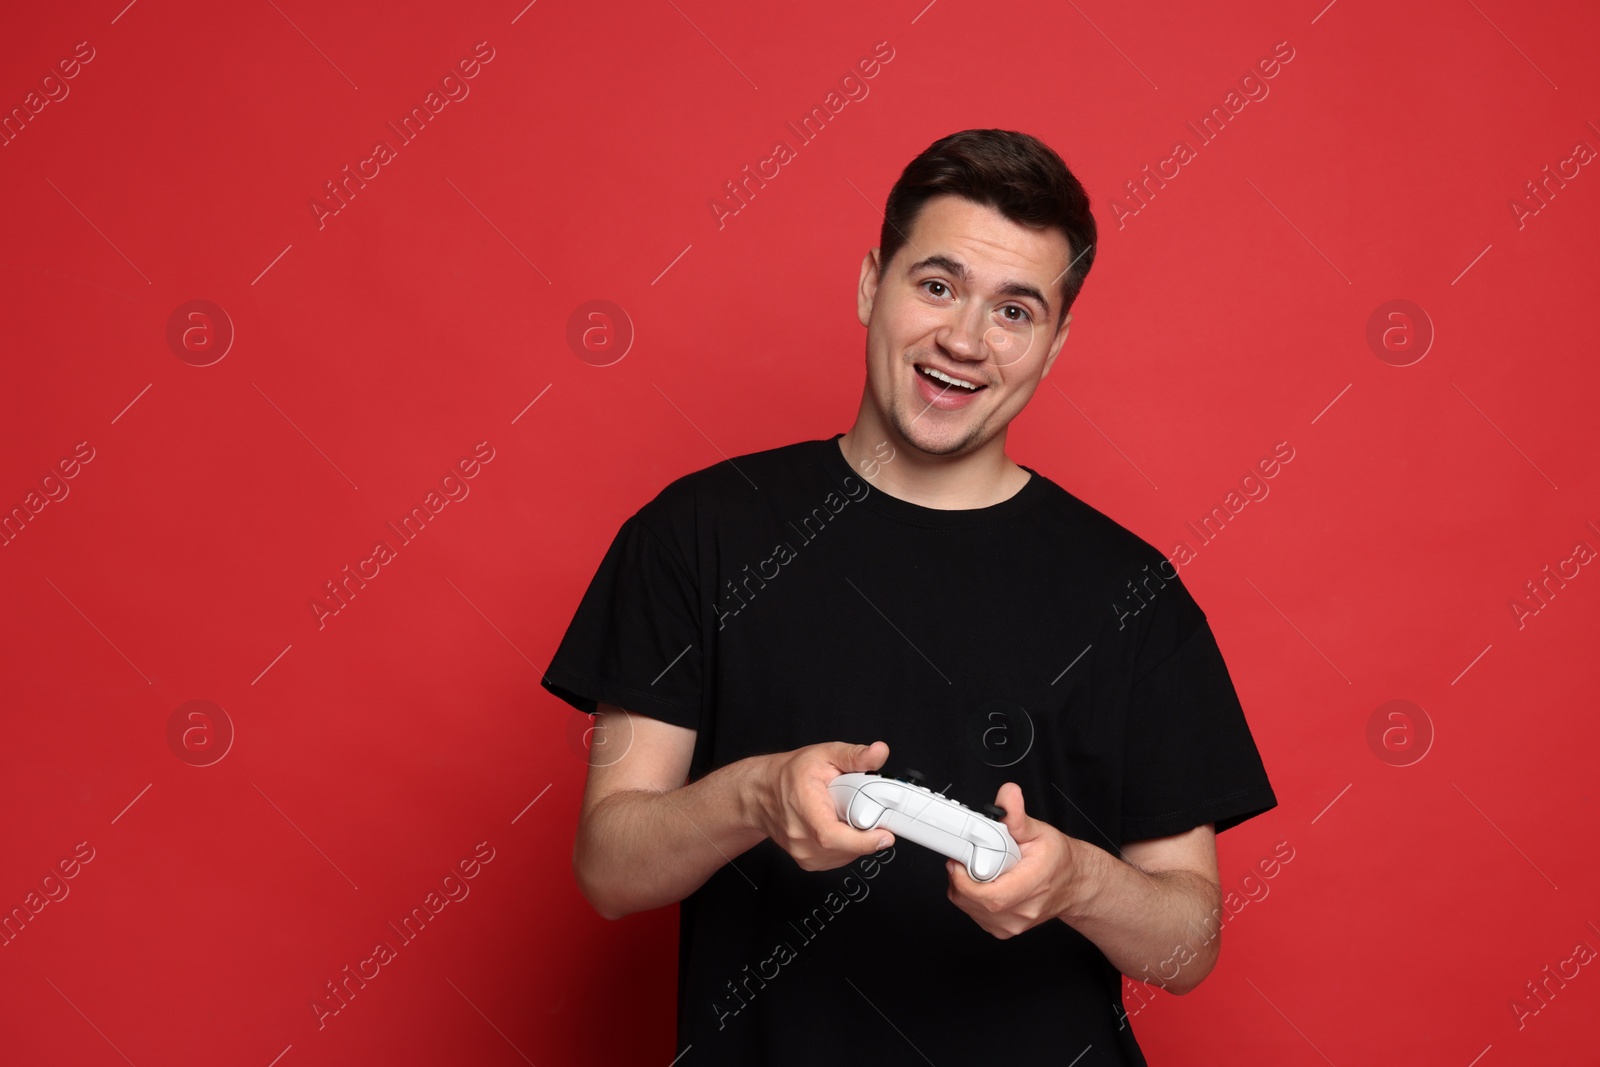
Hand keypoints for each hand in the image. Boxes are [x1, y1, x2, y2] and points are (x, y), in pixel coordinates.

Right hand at [749, 740, 892, 870]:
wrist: (761, 795)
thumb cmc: (788, 775)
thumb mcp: (824, 755)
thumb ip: (855, 755)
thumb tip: (879, 752)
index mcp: (805, 810)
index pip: (833, 836)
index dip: (864, 840)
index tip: (886, 835)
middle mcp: (802, 839)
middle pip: (849, 846)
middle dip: (866, 829)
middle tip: (862, 807)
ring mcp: (805, 854)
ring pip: (849, 855)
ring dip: (857, 837)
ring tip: (844, 813)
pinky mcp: (810, 862)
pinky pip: (841, 858)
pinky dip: (848, 844)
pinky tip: (839, 825)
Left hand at [946, 782, 1080, 938]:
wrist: (1073, 885)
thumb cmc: (1058, 860)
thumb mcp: (1040, 831)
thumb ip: (1017, 815)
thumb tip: (1008, 795)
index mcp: (1033, 885)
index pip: (991, 896)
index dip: (966, 879)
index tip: (959, 861)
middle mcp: (1022, 910)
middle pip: (973, 901)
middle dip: (961, 877)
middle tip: (969, 858)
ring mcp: (1012, 924)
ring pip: (968, 907)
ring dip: (964, 886)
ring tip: (982, 869)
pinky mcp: (1002, 929)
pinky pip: (973, 913)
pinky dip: (970, 897)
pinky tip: (984, 883)